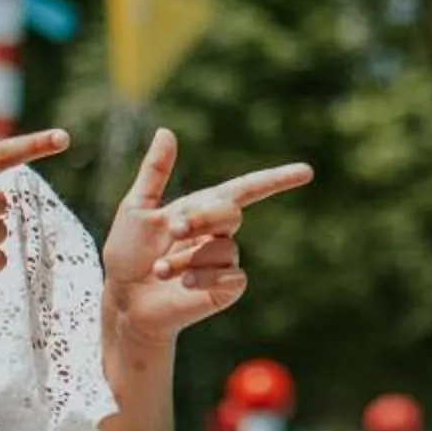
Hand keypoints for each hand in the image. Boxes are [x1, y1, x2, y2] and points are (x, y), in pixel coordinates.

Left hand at [102, 128, 312, 346]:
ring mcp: (225, 260)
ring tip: (160, 270)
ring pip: (223, 247)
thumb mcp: (136, 208)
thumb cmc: (127, 253)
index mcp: (203, 208)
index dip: (278, 179)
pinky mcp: (227, 287)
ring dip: (186, 257)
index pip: (248, 189)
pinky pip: (231, 274)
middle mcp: (219, 232)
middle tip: (172, 230)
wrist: (124, 300)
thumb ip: (155, 172)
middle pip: (231, 212)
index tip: (307, 171)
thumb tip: (166, 131)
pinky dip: (203, 276)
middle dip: (202, 218)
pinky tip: (183, 282)